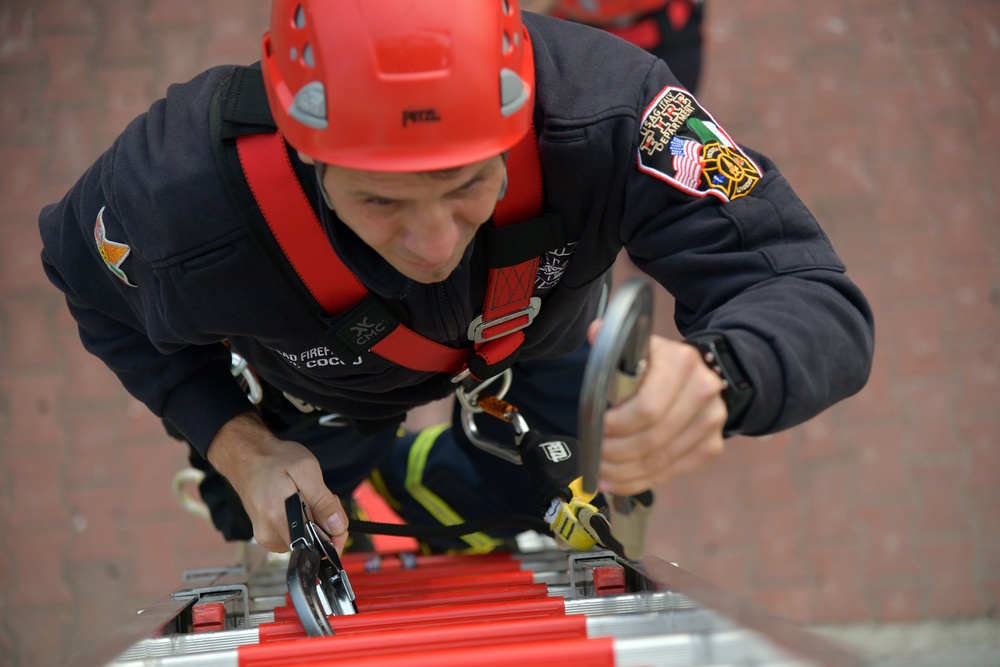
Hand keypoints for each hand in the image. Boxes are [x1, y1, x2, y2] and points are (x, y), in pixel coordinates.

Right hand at [205, 412, 348, 552]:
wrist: (245, 456)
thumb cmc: (274, 459)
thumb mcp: (306, 469)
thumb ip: (322, 501)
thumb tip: (337, 527)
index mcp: (277, 519)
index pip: (315, 546)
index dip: (333, 534)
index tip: (336, 514)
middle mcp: (268, 535)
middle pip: (312, 543)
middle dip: (326, 522)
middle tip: (320, 495)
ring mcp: (265, 537)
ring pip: (305, 539)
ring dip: (315, 520)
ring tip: (307, 495)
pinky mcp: (266, 535)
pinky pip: (294, 535)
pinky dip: (303, 521)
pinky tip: (299, 502)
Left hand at [590, 323, 727, 495]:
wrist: (697, 375)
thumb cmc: (656, 365)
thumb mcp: (637, 348)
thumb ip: (614, 344)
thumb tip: (595, 331)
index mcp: (682, 363)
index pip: (647, 407)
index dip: (618, 424)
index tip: (596, 428)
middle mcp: (703, 391)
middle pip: (653, 438)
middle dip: (616, 453)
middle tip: (593, 456)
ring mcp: (712, 421)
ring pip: (661, 460)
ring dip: (624, 472)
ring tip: (600, 472)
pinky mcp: (712, 446)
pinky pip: (672, 472)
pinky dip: (641, 480)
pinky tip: (618, 480)